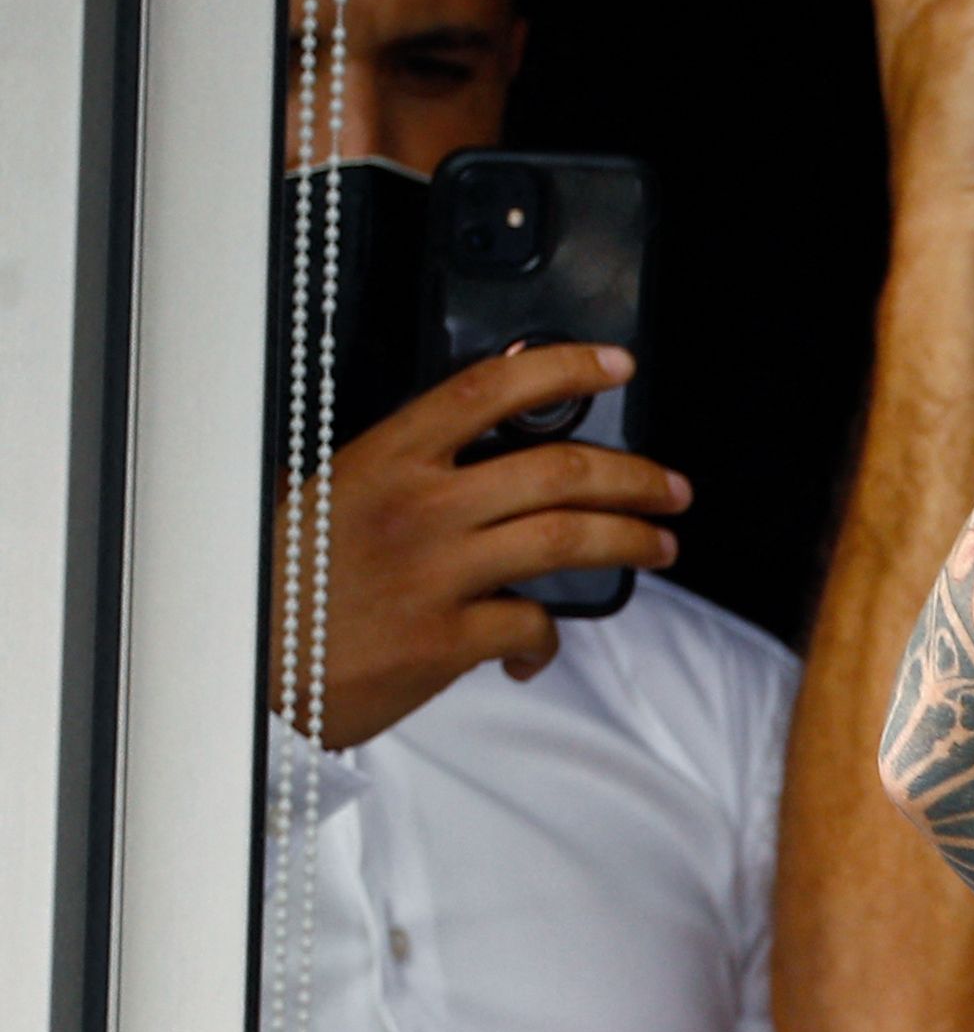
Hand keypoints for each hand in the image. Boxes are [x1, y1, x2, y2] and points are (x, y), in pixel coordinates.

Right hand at [283, 346, 685, 749]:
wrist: (244, 666)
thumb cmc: (285, 581)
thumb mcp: (329, 496)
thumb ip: (404, 466)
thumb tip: (478, 426)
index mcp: (386, 459)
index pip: (488, 390)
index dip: (563, 369)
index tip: (616, 365)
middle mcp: (418, 507)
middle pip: (557, 470)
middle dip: (634, 476)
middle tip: (672, 489)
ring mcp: (435, 572)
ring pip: (566, 539)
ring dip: (631, 540)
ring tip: (659, 546)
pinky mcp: (445, 639)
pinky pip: (532, 625)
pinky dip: (547, 639)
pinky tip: (536, 648)